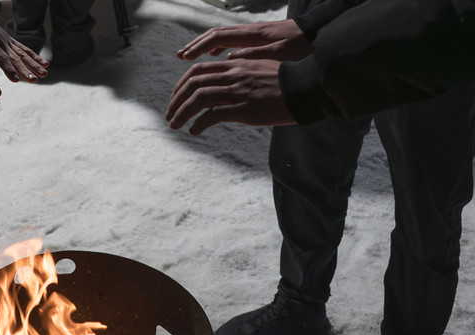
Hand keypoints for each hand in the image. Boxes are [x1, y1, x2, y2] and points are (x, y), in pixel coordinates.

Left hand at [0, 18, 48, 82]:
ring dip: (34, 64)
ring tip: (45, 74)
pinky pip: (24, 49)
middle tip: (35, 80)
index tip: (16, 80)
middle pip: (15, 58)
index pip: (1, 58)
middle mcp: (1, 42)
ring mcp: (8, 41)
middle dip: (25, 70)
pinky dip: (35, 56)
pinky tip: (45, 63)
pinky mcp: (12, 41)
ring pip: (23, 54)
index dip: (8, 69)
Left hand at [165, 59, 295, 133]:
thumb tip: (229, 62)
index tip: (176, 98)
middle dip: (176, 100)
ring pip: (198, 99)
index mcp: (235, 65)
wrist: (305, 89)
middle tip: (169, 114)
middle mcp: (233, 76)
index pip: (198, 71)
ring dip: (182, 113)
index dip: (181, 85)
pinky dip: (199, 123)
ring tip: (175, 125)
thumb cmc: (285, 82)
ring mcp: (237, 92)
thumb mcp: (260, 68)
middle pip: (193, 84)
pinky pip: (213, 115)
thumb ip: (242, 66)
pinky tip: (194, 131)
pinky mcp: (244, 109)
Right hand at [177, 19, 311, 61]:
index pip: (218, 38)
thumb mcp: (280, 55)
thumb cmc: (304, 48)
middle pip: (215, 35)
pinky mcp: (260, 40)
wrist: (322, 36)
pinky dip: (220, 48)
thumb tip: (228, 57)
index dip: (199, 47)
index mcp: (253, 36)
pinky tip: (218, 59)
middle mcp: (250, 32)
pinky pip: (233, 41)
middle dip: (196, 45)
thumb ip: (253, 56)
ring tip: (192, 58)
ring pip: (223, 37)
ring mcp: (254, 35)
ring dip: (205, 47)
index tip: (185, 58)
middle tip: (180, 57)